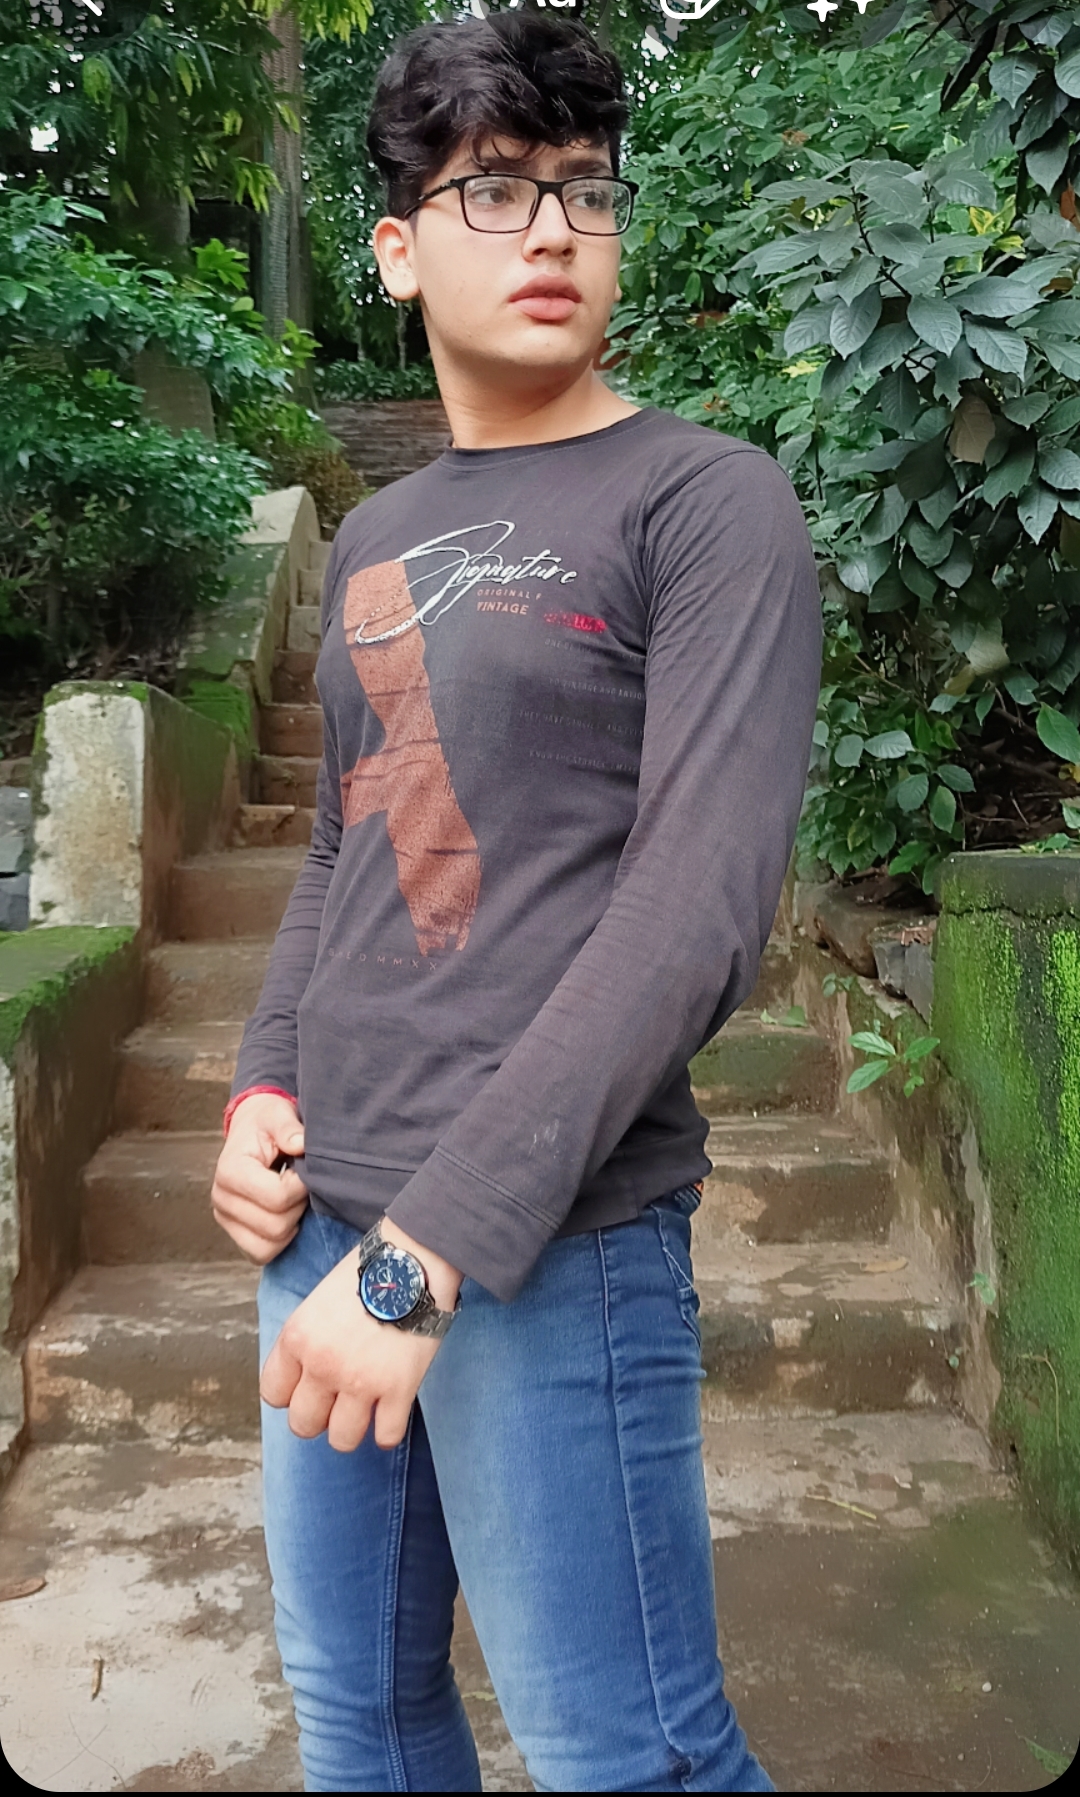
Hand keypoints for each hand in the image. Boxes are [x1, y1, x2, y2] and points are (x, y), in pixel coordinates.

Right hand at [211, 1093, 308, 1263]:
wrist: (252, 1130)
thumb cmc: (266, 1123)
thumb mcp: (278, 1114)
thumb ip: (288, 1127)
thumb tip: (299, 1143)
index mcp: (230, 1171)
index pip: (277, 1197)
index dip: (301, 1187)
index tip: (303, 1169)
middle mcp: (221, 1199)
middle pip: (275, 1226)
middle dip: (297, 1207)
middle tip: (300, 1184)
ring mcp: (225, 1219)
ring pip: (268, 1246)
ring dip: (290, 1226)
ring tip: (292, 1199)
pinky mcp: (234, 1233)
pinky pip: (260, 1253)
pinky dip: (280, 1241)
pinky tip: (286, 1215)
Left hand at [260, 1221, 461, 1451]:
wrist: (413, 1260)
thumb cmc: (367, 1273)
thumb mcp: (317, 1302)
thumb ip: (306, 1341)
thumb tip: (304, 1374)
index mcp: (297, 1339)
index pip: (273, 1394)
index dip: (291, 1394)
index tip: (308, 1387)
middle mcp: (322, 1365)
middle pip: (302, 1425)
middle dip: (318, 1417)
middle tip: (336, 1402)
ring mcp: (360, 1382)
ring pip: (341, 1440)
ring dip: (352, 1428)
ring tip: (363, 1410)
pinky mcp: (398, 1390)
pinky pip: (386, 1437)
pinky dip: (388, 1430)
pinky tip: (390, 1412)